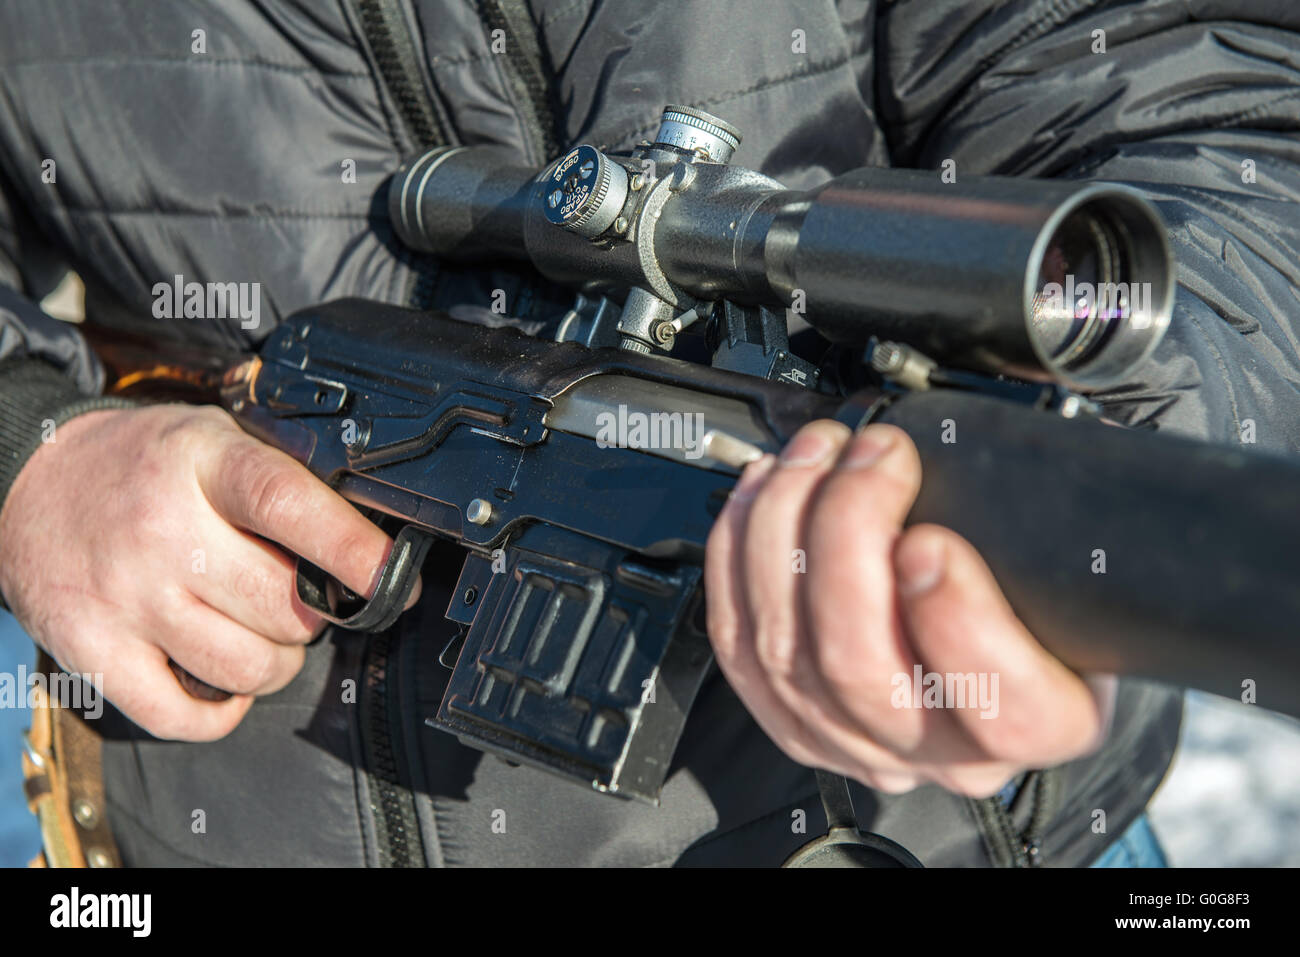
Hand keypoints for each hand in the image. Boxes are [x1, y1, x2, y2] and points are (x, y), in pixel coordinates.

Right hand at [0, 404, 416, 740]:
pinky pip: (182, 715)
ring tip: (259, 634)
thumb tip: (371, 544)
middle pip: (282, 607)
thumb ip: (283, 481)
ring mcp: (126, 595)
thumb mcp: (217, 439)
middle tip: (300, 601)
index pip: (290, 506)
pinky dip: (221, 712)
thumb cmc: (145, 465)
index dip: (354, 551)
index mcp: (204, 463)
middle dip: (313, 616)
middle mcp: (163, 529)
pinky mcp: (92, 649)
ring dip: (275, 664)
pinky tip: (222, 682)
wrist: (29, 480)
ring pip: (247, 666)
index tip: (394, 580)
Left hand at [705, 420, 1114, 796]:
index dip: (956, 620)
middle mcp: (941, 749)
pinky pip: (738, 642)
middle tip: (870, 456)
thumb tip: (987, 465)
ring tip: (814, 454)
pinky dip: (739, 554)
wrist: (990, 646)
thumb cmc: (1040, 602)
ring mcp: (853, 739)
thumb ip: (1047, 542)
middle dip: (847, 533)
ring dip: (784, 527)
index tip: (931, 539)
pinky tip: (762, 495)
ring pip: (785, 652)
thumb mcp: (1080, 574)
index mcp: (1037, 722)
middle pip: (860, 669)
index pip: (1003, 706)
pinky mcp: (788, 715)